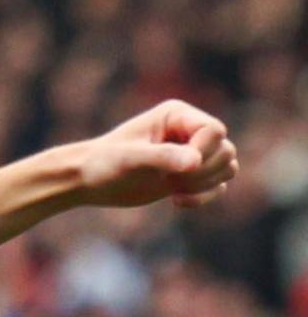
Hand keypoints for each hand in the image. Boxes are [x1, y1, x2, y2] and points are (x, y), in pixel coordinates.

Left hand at [64, 100, 237, 210]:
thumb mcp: (131, 159)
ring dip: (205, 183)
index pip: (214, 131)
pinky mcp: (190, 174)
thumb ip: (163, 157)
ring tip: (173, 188)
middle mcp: (189, 130)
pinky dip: (205, 196)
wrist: (89, 181)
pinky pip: (220, 184)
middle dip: (203, 171)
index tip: (176, 169)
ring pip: (227, 167)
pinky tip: (176, 201)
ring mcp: (192, 152)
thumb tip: (194, 162)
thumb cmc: (104, 163)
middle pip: (226, 150)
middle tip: (169, 180)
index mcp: (177, 115)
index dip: (203, 153)